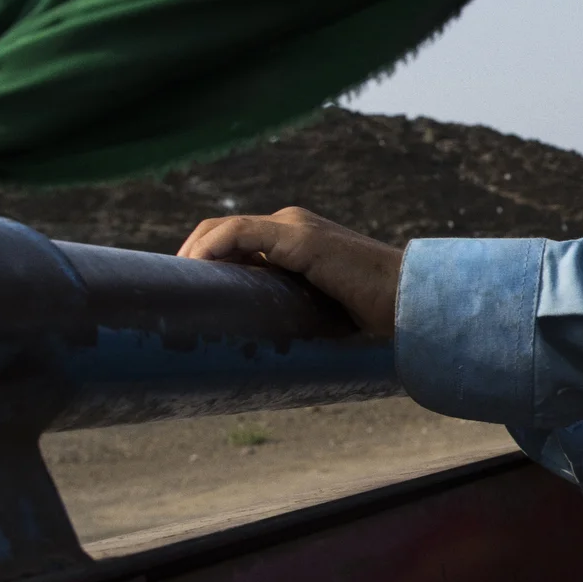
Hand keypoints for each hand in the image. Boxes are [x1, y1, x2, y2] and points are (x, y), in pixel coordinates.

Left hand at [178, 207, 403, 337]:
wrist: (412, 303)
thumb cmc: (375, 317)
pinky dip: (210, 249)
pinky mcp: (299, 239)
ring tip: (174, 288)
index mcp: (295, 239)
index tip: (183, 293)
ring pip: (223, 230)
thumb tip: (262, 357)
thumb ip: (292, 314)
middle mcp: (291, 224)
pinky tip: (194, 271)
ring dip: (192, 254)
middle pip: (220, 232)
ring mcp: (295, 227)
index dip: (204, 260)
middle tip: (170, 297)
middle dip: (189, 258)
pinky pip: (238, 235)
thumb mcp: (319, 312)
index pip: (234, 239)